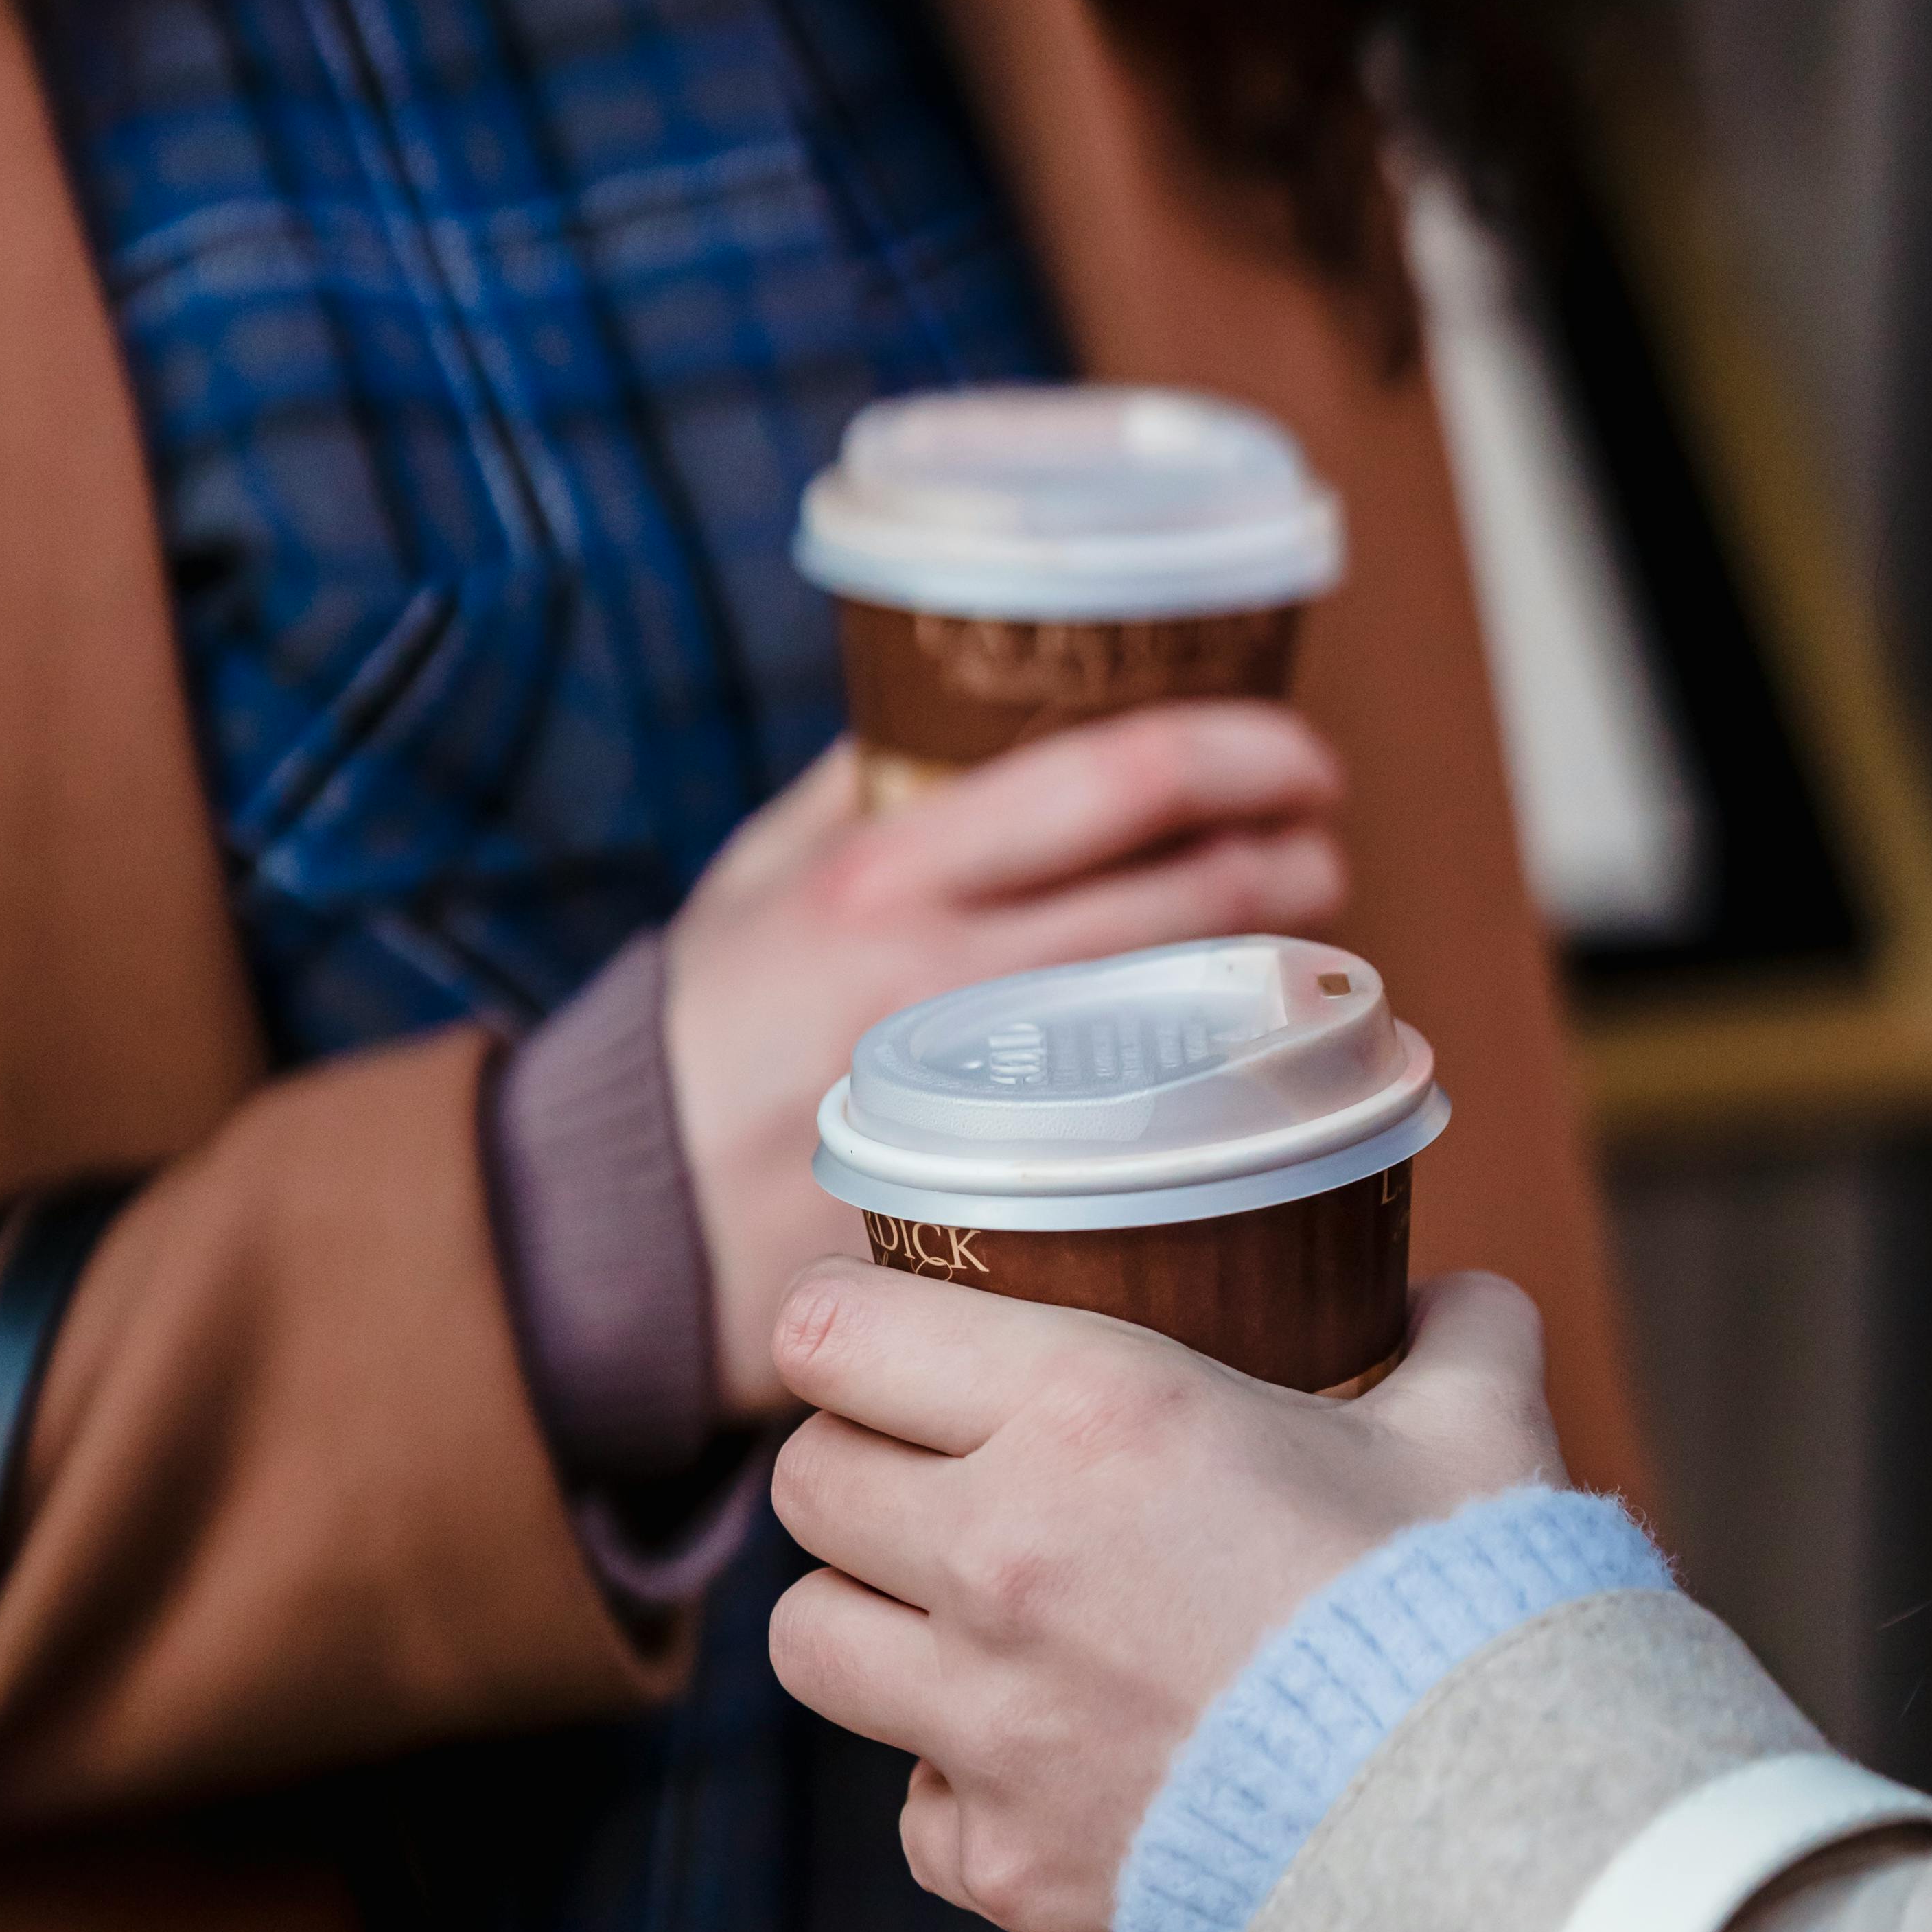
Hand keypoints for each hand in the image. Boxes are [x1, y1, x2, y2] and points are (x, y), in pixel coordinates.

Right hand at [665, 706, 1346, 1414]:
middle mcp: (943, 979)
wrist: (609, 1224)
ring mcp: (983, 1101)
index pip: (1117, 779)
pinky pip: (1154, 1134)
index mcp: (886, 873)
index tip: (1302, 759)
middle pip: (1187, 898)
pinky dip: (1219, 1088)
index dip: (1244, 754)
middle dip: (1292, 864)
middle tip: (1322, 853)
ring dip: (1277, 974)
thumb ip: (860, 792)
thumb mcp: (756, 879)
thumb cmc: (700, 1034)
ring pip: (1191, 1013)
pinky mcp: (996, 1202)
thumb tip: (962, 707)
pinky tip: (1243, 1072)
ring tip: (1301, 948)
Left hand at [764, 1266, 1559, 1931]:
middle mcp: (999, 1557)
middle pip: (805, 1479)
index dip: (842, 1325)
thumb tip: (1451, 1296)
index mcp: (1088, 1412)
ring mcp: (985, 1723)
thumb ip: (1457, 1332)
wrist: (1485, 1851)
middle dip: (860, 1461)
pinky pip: (907, 1803)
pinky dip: (957, 1784)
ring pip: (809, 1640)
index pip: (831, 1332)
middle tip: (937, 1470)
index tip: (877, 1335)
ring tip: (957, 1612)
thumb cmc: (1468, 1615)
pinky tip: (1045, 1761)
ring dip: (871, 1616)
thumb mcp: (1479, 1431)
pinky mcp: (1001, 1860)